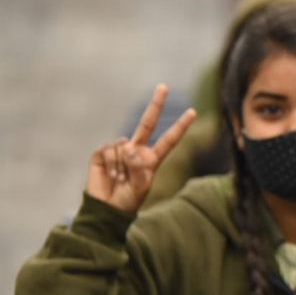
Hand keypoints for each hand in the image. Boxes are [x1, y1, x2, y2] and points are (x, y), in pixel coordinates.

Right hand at [86, 84, 196, 212]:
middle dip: (155, 105)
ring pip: (124, 145)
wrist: (106, 208)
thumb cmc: (128, 200)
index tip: (193, 112)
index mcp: (152, 159)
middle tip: (164, 86)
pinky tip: (111, 175)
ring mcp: (120, 150)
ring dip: (122, 165)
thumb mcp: (141, 186)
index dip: (180, 126)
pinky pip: (109, 150)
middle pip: (147, 123)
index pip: (169, 139)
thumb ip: (138, 165)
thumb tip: (128, 145)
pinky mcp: (102, 153)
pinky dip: (111, 164)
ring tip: (120, 180)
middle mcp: (137, 150)